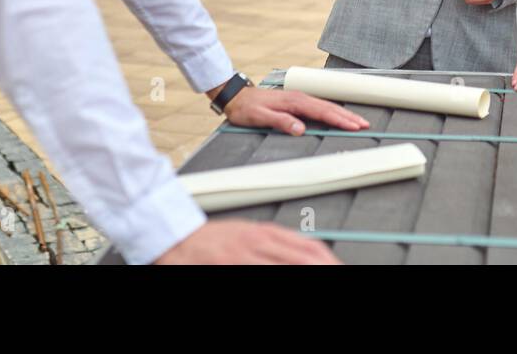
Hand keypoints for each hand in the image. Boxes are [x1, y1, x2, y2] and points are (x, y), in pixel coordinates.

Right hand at [155, 219, 340, 264]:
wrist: (176, 240)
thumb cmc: (212, 239)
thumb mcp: (249, 233)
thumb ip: (276, 243)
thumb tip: (306, 252)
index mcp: (267, 232)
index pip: (311, 246)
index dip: (329, 259)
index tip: (339, 266)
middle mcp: (261, 242)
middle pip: (305, 257)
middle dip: (325, 267)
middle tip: (339, 272)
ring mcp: (247, 255)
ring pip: (290, 265)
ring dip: (309, 272)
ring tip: (326, 276)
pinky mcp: (233, 265)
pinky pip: (264, 272)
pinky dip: (281, 276)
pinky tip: (294, 283)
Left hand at [216, 85, 370, 135]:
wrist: (236, 96)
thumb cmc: (246, 108)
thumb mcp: (260, 117)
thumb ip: (281, 122)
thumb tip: (301, 129)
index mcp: (295, 101)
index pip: (322, 112)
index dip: (339, 120)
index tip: (354, 126)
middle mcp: (300, 97)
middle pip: (329, 107)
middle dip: (348, 116)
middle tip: (365, 124)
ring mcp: (299, 98)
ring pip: (326, 106)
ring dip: (343, 113)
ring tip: (357, 121)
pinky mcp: (297, 101)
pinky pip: (319, 106)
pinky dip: (332, 111)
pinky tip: (337, 116)